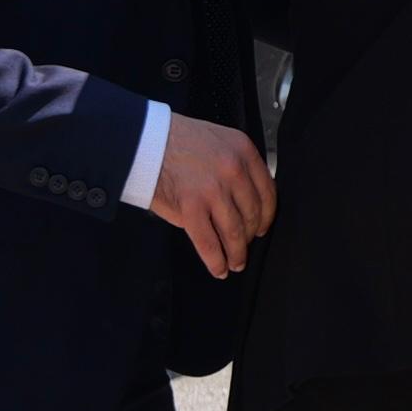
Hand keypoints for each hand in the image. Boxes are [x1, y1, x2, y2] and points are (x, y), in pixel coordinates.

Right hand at [148, 115, 275, 278]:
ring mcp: (213, 190)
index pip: (267, 192)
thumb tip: (245, 201)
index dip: (267, 216)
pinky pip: (210, 243)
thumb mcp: (219, 142)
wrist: (143, 142)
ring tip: (235, 263)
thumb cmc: (176, 142)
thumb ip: (236, 167)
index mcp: (243, 152)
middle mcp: (233, 170)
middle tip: (246, 246)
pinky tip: (219, 268)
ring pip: (234, 232)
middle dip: (250, 237)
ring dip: (236, 253)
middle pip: (252, 214)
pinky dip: (216, 261)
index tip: (262, 227)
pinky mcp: (191, 207)